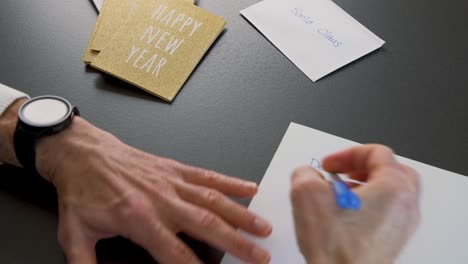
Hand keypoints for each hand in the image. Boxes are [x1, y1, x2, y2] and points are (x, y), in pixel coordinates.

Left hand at [35, 118, 271, 263]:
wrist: (83, 152)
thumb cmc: (82, 190)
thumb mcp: (74, 232)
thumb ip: (84, 263)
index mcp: (139, 219)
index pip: (176, 254)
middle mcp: (162, 201)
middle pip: (207, 226)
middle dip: (236, 244)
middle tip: (260, 256)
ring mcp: (172, 182)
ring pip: (213, 200)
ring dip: (241, 215)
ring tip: (263, 227)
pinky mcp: (175, 168)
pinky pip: (208, 176)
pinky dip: (231, 183)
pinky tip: (249, 188)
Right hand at [290, 145, 419, 263]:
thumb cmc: (336, 251)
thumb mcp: (306, 194)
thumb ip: (305, 172)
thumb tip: (308, 174)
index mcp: (393, 188)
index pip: (376, 153)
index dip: (346, 154)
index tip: (329, 165)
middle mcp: (405, 206)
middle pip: (393, 169)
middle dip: (363, 167)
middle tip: (343, 173)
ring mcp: (403, 226)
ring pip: (392, 191)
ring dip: (366, 186)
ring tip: (341, 194)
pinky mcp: (394, 241)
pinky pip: (388, 212)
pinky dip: (370, 205)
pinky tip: (345, 215)